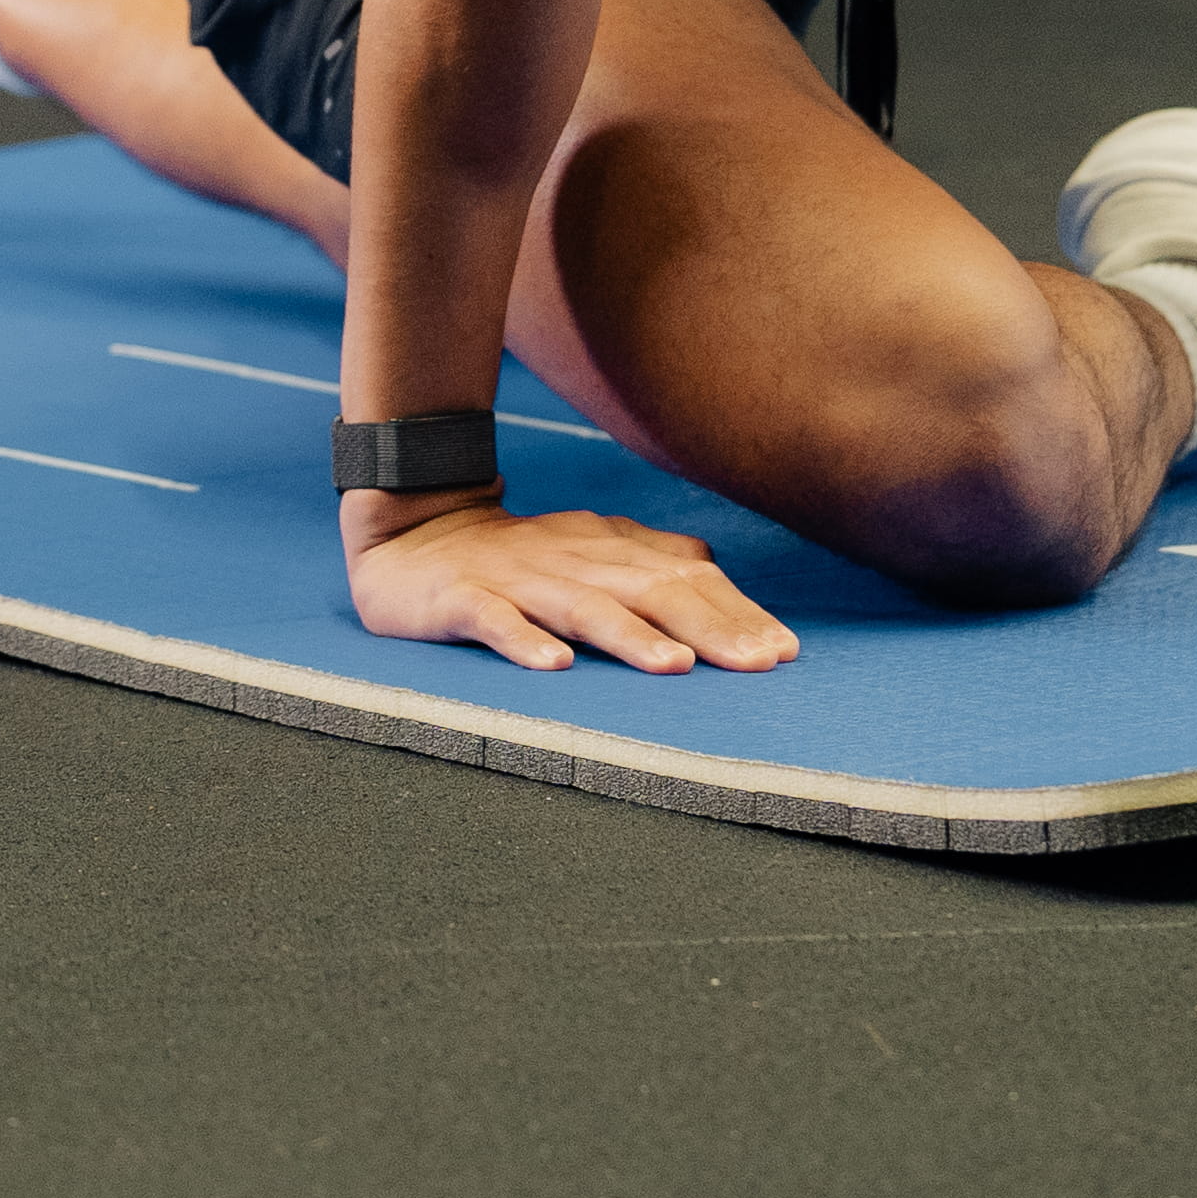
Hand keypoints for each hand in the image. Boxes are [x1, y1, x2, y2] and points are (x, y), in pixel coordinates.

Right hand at [342, 492, 798, 675]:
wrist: (412, 530)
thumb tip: (712, 567)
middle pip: (649, 591)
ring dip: (629, 637)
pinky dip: (523, 642)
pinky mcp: (460, 599)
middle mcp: (573, 560)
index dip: (736, 612)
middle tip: (756, 663)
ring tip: (672, 667)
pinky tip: (551, 666)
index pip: (686, 578)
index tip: (783, 651)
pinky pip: (493, 620)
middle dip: (708, 626)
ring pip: (581, 606)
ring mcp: (517, 580)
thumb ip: (648, 559)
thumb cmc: (517, 556)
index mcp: (608, 550)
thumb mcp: (590, 551)